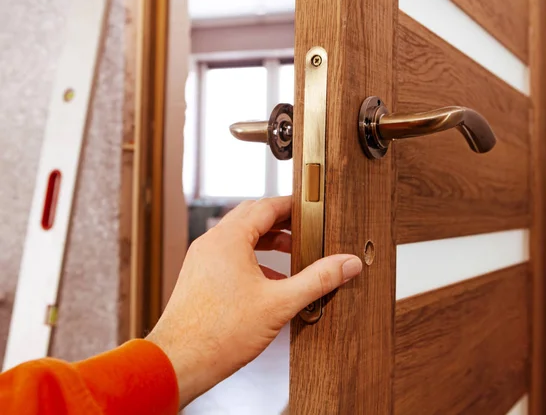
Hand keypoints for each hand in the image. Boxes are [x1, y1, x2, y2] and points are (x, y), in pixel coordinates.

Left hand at [146, 196, 362, 407]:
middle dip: (280, 222)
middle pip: (251, 218)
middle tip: (303, 229)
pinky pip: (228, 255)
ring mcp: (202, 259)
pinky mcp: (198, 276)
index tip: (309, 208)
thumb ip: (317, 280)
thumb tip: (346, 264)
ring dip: (265, 241)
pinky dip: (251, 258)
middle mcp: (212, 243)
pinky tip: (268, 280)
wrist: (178, 362)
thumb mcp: (279, 303)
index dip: (291, 205)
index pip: (265, 206)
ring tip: (290, 253)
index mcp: (229, 239)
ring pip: (239, 237)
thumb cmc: (218, 334)